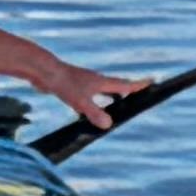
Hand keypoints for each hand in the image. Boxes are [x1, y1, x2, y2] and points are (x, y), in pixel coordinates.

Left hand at [28, 50, 145, 130]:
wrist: (43, 71)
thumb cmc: (63, 83)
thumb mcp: (80, 101)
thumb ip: (94, 113)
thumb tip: (109, 125)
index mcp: (101, 82)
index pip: (125, 84)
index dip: (139, 85)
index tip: (153, 81)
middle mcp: (94, 81)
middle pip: (116, 88)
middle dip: (127, 93)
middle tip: (138, 96)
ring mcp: (83, 83)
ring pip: (100, 93)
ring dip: (109, 99)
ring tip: (115, 106)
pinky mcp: (72, 87)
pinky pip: (86, 97)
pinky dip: (91, 104)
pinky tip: (85, 113)